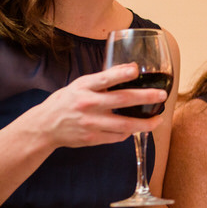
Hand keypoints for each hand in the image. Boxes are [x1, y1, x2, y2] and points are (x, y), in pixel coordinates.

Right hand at [35, 63, 167, 148]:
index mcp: (83, 87)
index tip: (136, 69)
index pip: (104, 78)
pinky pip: (117, 137)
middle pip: (121, 100)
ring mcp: (90, 123)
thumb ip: (102, 79)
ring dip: (144, 123)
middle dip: (145, 97)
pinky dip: (129, 133)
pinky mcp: (92, 139)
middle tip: (162, 95)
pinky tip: (137, 128)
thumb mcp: (80, 85)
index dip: (121, 73)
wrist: (45, 127)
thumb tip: (130, 69)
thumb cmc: (66, 102)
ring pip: (124, 124)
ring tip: (158, 120)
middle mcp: (87, 104)